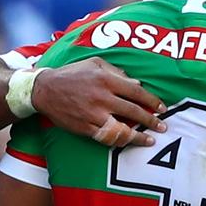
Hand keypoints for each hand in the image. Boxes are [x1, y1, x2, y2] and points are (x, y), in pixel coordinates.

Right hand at [33, 58, 165, 147]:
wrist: (43, 90)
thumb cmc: (72, 74)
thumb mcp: (95, 64)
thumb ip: (117, 72)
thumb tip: (138, 83)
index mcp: (106, 80)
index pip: (136, 92)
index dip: (152, 101)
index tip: (163, 108)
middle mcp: (101, 98)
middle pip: (132, 111)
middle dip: (151, 120)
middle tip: (163, 126)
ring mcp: (92, 114)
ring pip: (121, 128)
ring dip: (138, 136)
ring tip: (150, 140)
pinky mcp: (83, 127)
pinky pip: (105, 137)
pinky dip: (119, 141)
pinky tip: (128, 142)